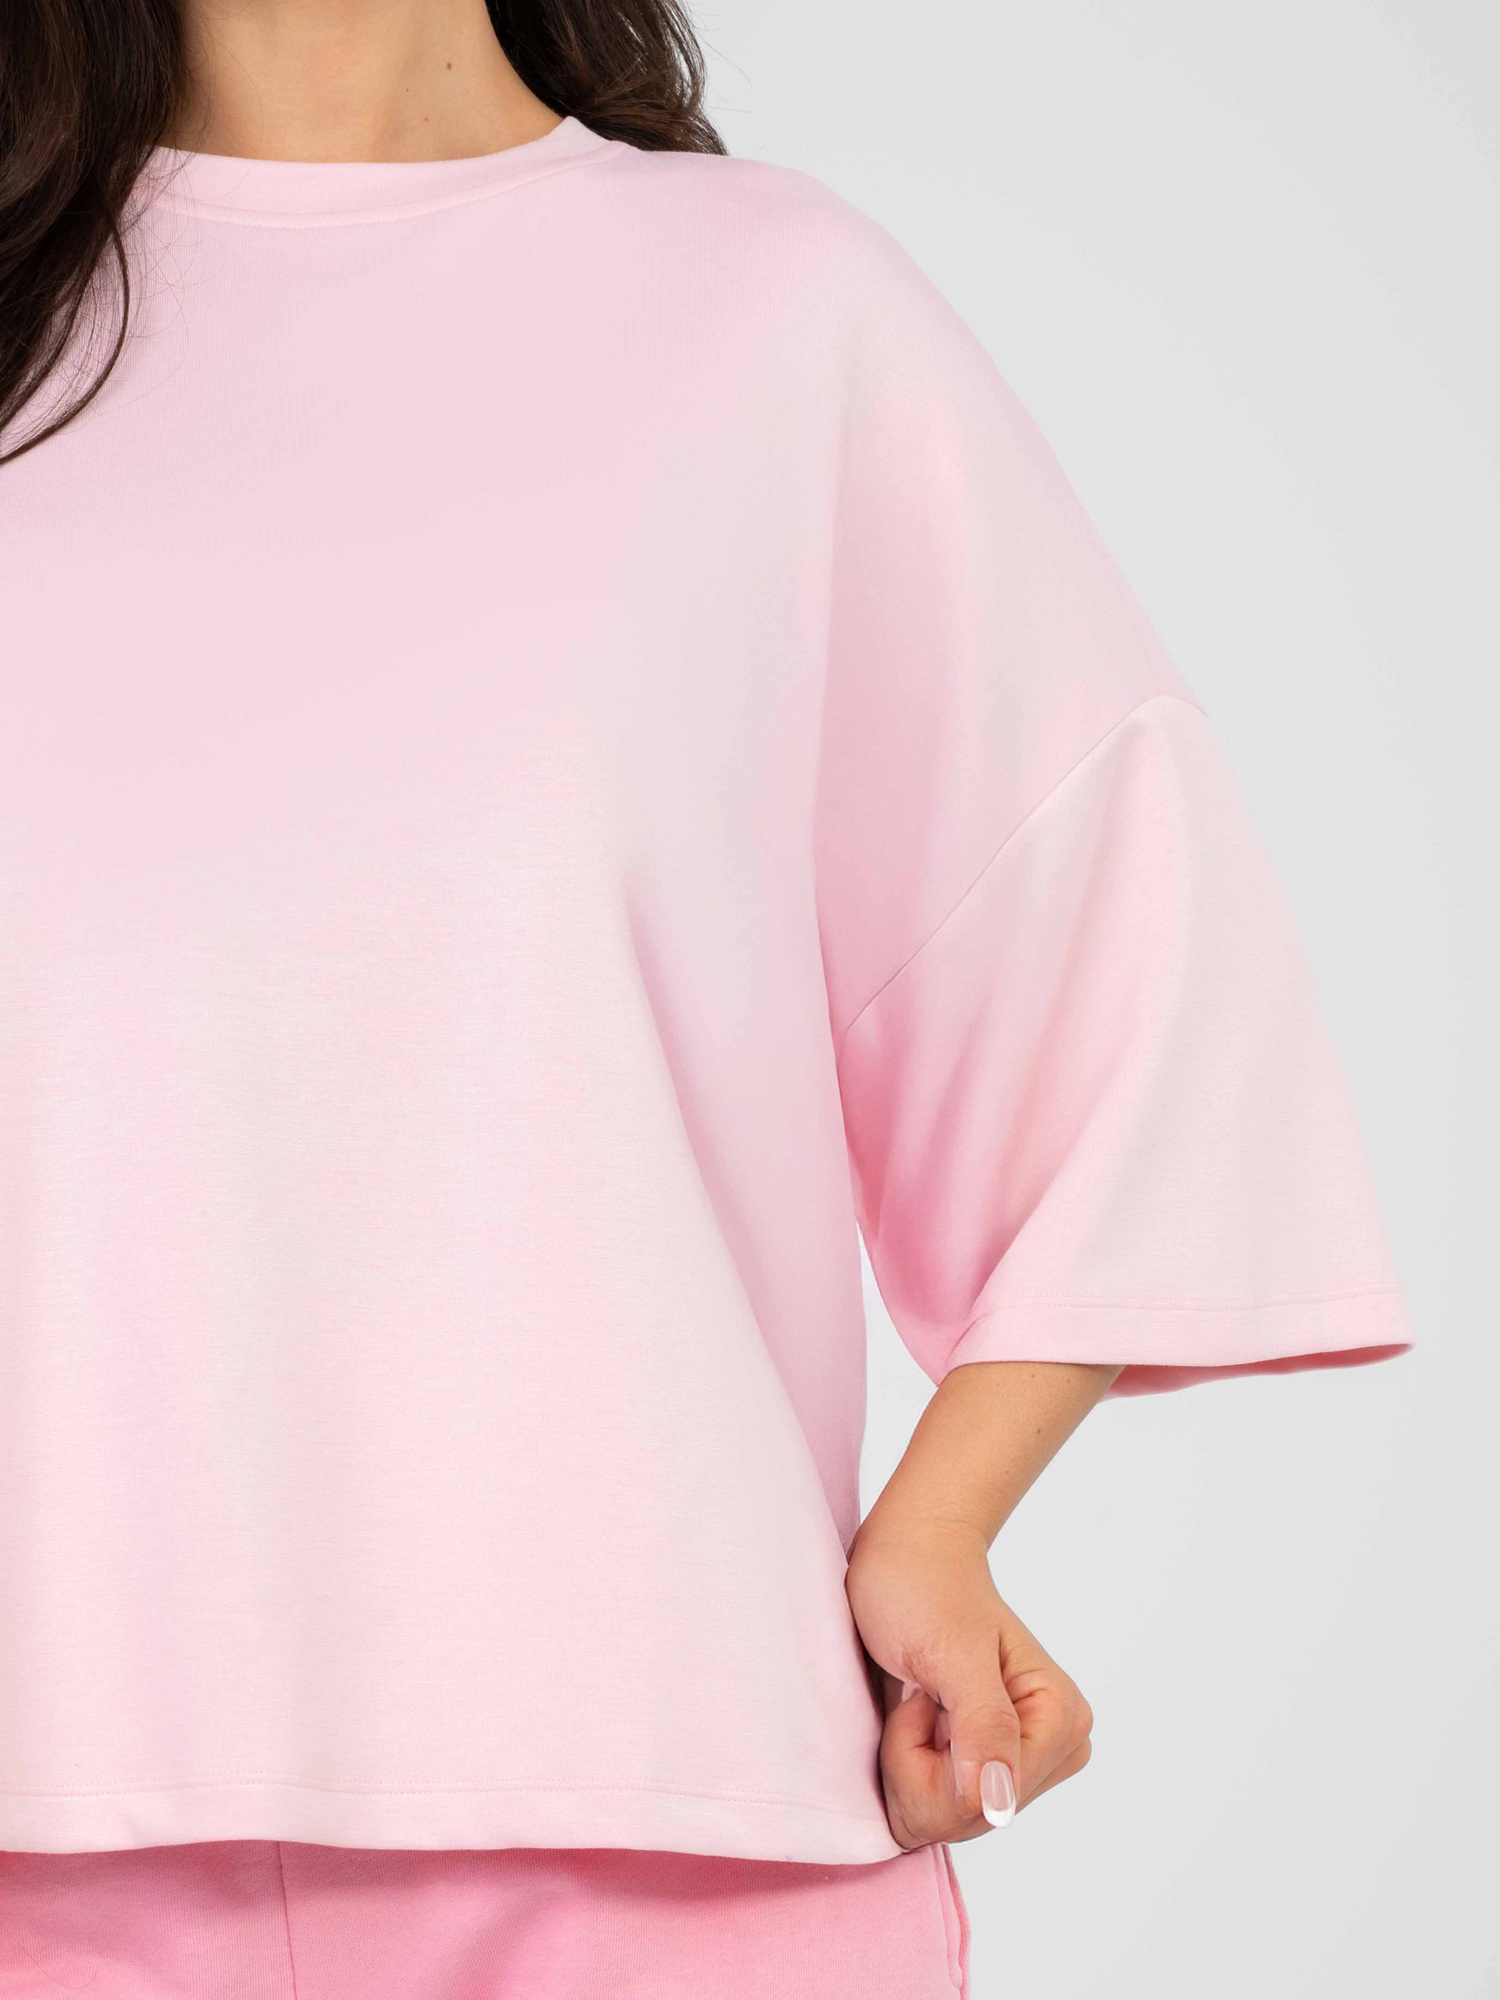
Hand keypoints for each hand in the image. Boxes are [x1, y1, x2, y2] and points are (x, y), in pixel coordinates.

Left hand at [845, 1516, 1093, 1849]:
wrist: (908, 1553)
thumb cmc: (926, 1585)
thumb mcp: (951, 1650)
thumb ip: (984, 1726)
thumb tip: (997, 1803)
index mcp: (1061, 1722)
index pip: (981, 1807)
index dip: (925, 1761)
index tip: (923, 1693)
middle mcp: (1050, 1752)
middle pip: (965, 1822)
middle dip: (916, 1765)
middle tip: (917, 1695)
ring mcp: (1016, 1763)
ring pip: (944, 1822)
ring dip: (907, 1763)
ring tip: (918, 1699)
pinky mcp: (983, 1766)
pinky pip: (933, 1810)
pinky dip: (906, 1767)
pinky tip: (917, 1715)